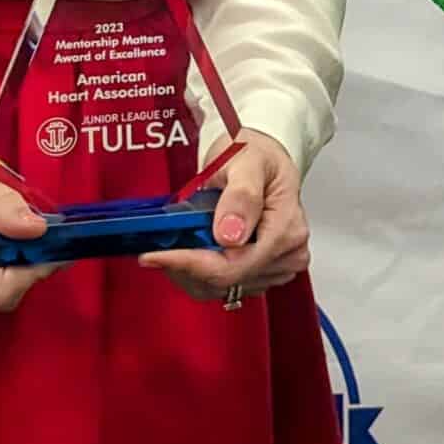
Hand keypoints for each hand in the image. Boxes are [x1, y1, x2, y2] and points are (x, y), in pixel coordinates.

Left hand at [141, 130, 312, 304]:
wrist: (259, 157)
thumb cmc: (256, 155)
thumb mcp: (247, 162)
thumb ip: (241, 196)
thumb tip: (230, 234)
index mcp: (287, 228)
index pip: (236, 265)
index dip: (192, 263)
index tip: (156, 255)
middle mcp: (287, 253)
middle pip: (227, 280)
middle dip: (187, 265)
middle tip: (157, 247)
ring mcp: (275, 266)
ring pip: (221, 287)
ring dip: (189, 272)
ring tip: (172, 246)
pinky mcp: (261, 273)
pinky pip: (222, 287)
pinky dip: (198, 275)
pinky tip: (188, 254)